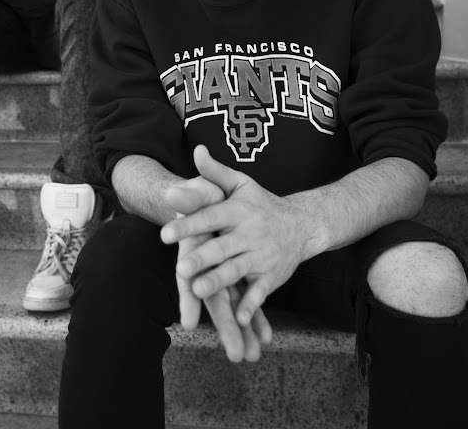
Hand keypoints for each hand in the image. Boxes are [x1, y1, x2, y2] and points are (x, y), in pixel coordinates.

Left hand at [162, 145, 312, 327]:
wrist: (302, 224)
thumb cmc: (261, 203)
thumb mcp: (241, 183)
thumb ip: (215, 171)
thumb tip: (196, 150)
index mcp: (238, 210)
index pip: (210, 216)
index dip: (189, 224)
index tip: (165, 233)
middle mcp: (250, 233)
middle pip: (222, 248)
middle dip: (202, 258)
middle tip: (180, 268)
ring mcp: (261, 256)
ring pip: (237, 271)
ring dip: (219, 281)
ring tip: (197, 290)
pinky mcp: (271, 277)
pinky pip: (261, 292)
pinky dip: (252, 306)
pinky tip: (240, 318)